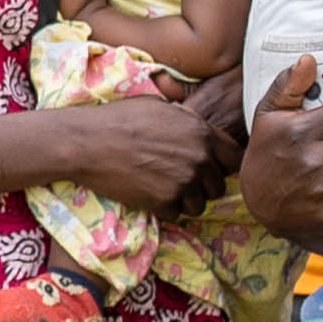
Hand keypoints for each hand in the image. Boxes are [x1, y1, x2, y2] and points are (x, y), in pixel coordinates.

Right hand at [37, 87, 222, 213]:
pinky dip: (164, 209)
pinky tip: (148, 195)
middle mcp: (199, 158)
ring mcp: (183, 181)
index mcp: (202, 133)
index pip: (235, 158)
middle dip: (202, 186)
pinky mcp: (164, 201)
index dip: (224, 165)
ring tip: (163, 188)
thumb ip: (188, 122)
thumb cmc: (119, 119)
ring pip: (199, 205)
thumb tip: (199, 128)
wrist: (87, 142)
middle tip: (180, 181)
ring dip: (184, 201)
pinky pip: (176, 214)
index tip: (213, 169)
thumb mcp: (161, 107)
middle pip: (218, 186)